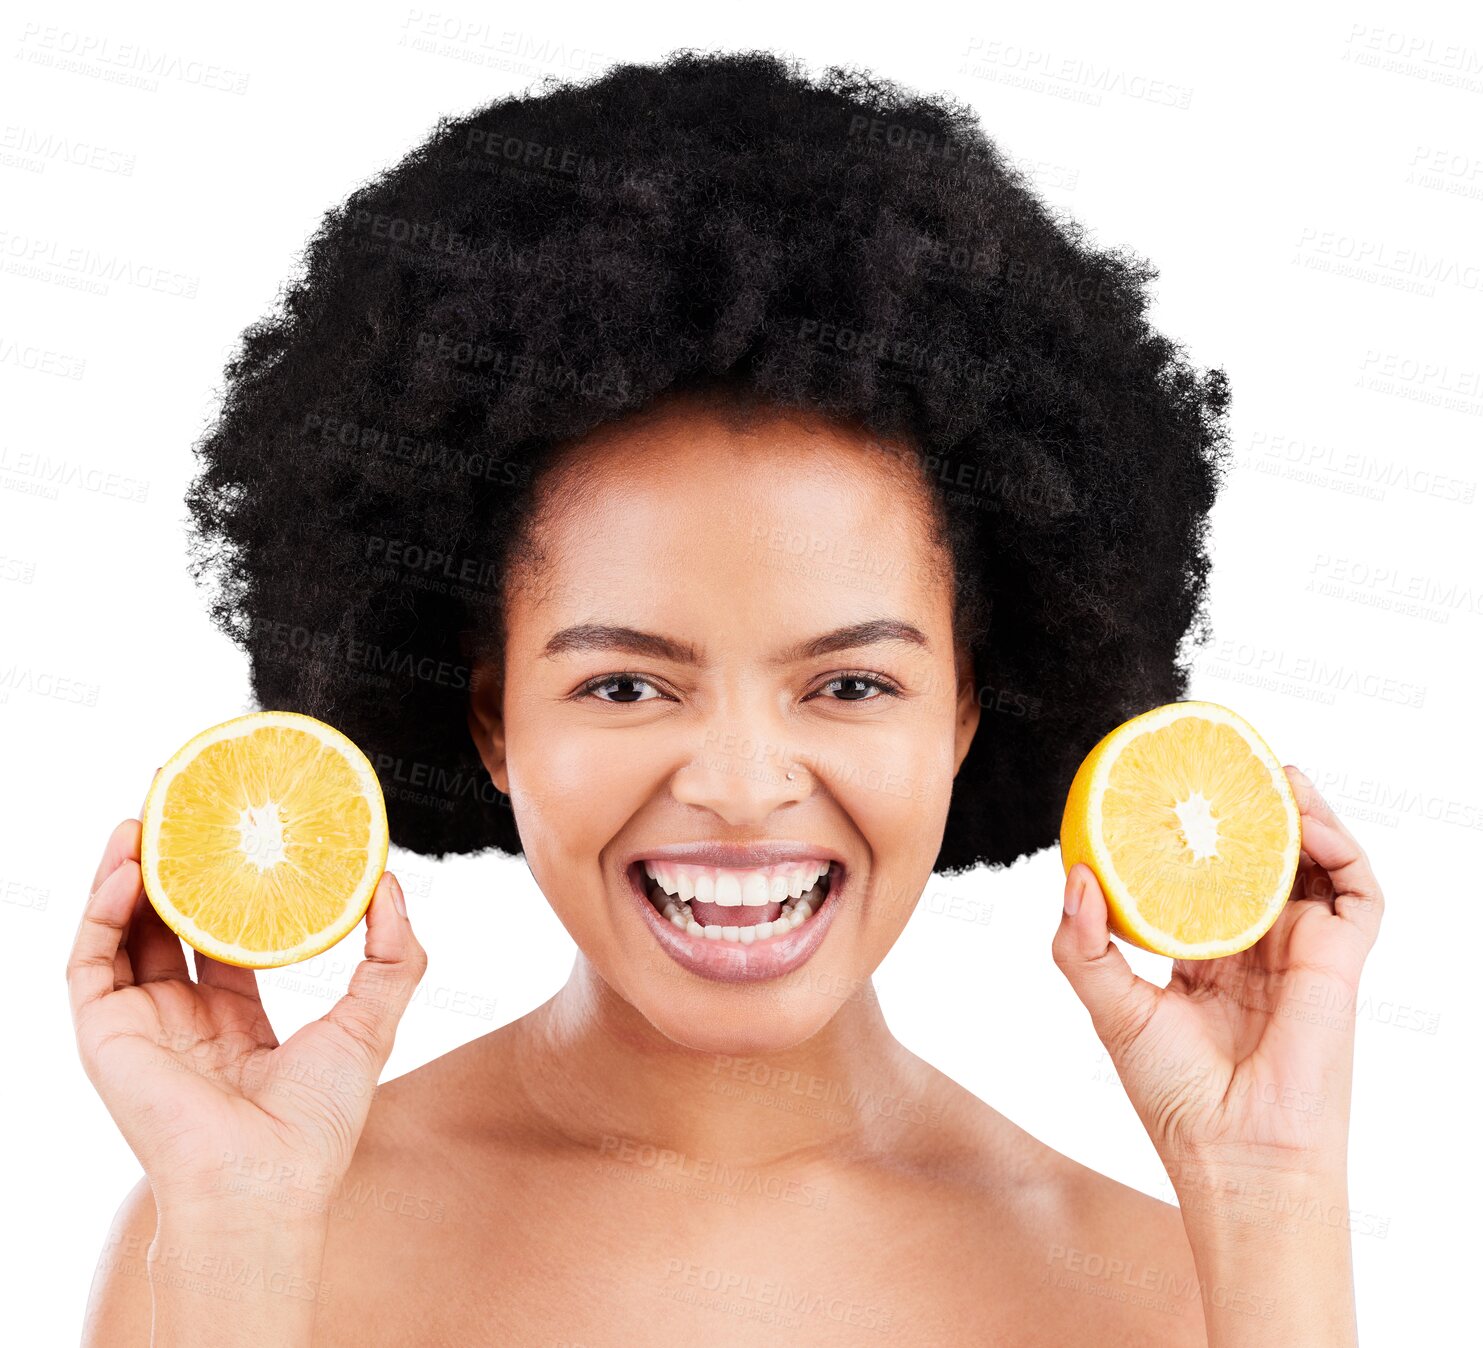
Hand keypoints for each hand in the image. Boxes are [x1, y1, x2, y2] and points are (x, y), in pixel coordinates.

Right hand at [67, 772, 427, 1215]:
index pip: (222, 937)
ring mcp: (139, 1027)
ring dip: (129, 870)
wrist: (264, 1182)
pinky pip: (90, 959)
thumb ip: (392, 953)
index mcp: (234, 1023)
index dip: (228, 884)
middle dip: (171, 864)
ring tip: (146, 811)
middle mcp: (180, 1020)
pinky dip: (101, 907)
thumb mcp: (372, 1020)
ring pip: (122, 930)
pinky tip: (127, 864)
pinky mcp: (104, 1034)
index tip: (240, 833)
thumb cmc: (318, 1121)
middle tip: (183, 804)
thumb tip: (390, 882)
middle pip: (166, 923)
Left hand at [1051, 765, 1383, 1182]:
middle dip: (1249, 810)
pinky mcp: (1339, 962)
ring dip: (1299, 814)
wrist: (1234, 1154)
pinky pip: (1357, 893)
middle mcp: (1255, 946)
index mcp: (1203, 955)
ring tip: (1274, 773)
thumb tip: (1074, 875)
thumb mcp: (1110, 1007)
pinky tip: (1307, 821)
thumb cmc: (1173, 1095)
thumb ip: (1081, 945)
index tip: (1166, 788)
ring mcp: (1300, 951)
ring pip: (1312, 863)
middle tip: (1229, 762)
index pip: (1199, 876)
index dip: (1190, 834)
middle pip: (1259, 859)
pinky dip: (1340, 850)